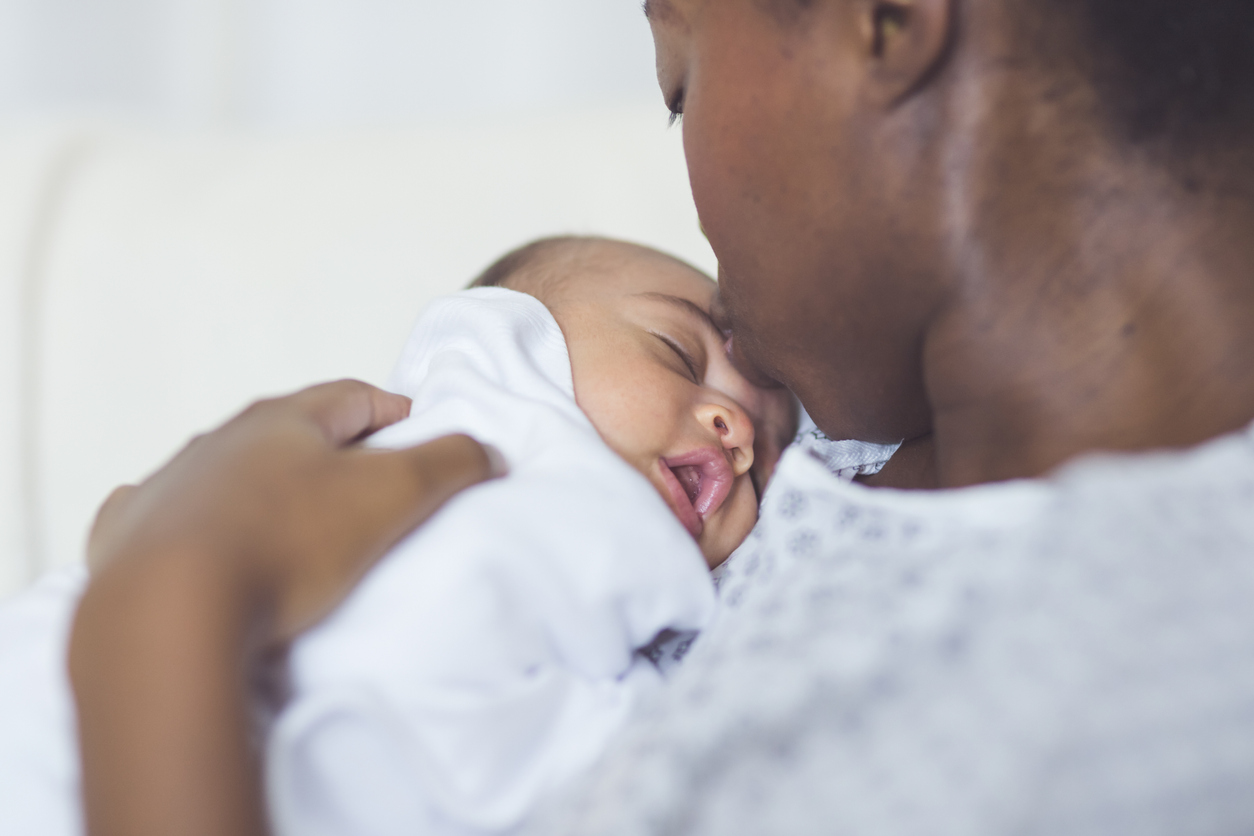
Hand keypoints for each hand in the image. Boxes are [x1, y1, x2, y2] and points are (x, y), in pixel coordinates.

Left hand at [71, 380, 500, 835]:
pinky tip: (208, 546)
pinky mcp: (128, 535)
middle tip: (367, 483)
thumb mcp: (393, 496)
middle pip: (288, 431)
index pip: (354, 397)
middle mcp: (219, 440)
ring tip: (295, 525)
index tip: (423, 437)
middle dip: (330, 449)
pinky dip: (196, 522)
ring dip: (262, 486)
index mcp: (283, 419)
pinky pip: (168, 514)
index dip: (396, 413)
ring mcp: (169, 485)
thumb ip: (450, 463)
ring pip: (226, 471)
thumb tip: (485, 450)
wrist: (168, 609)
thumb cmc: (288, 544)